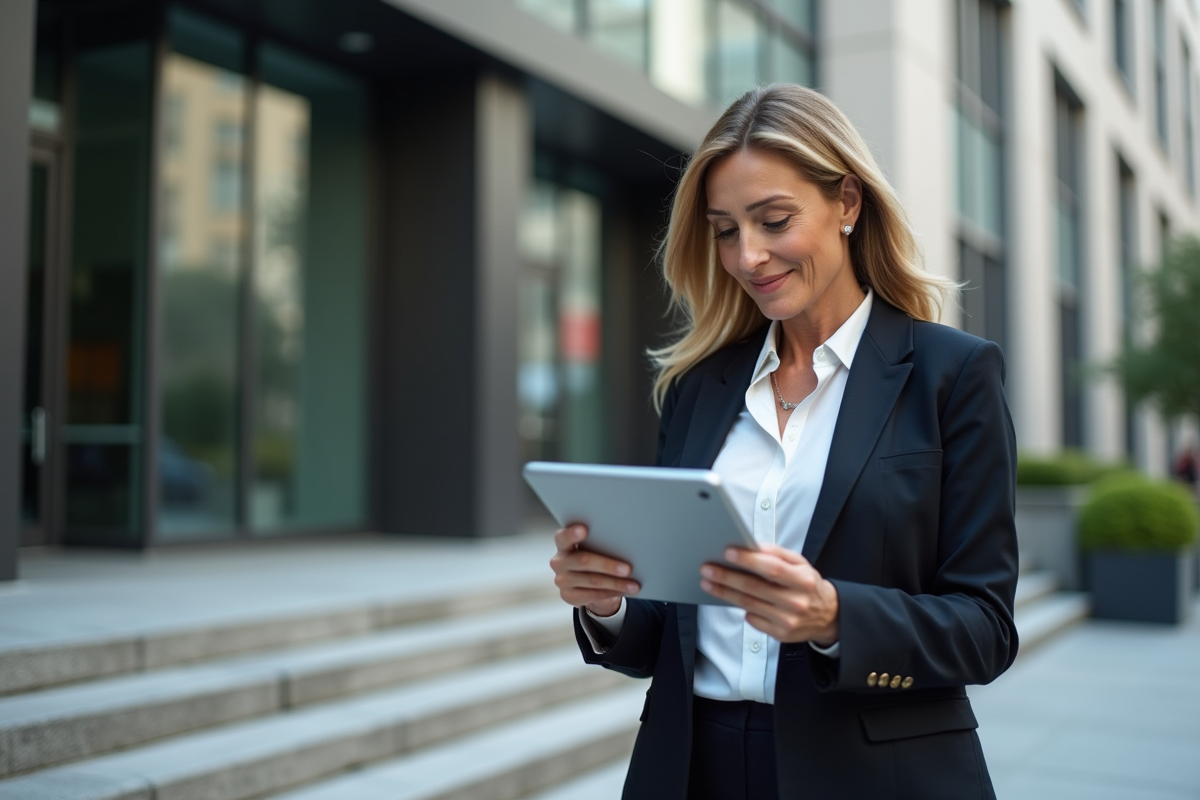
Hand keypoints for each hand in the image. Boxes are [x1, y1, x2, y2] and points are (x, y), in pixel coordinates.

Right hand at [549, 524, 639, 617]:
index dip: (572, 533)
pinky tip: (624, 591)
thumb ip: (599, 542)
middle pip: (583, 561)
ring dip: (616, 583)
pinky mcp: (567, 596)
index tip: (584, 529)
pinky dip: (611, 593)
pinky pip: (593, 595)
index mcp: (563, 543)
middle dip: (608, 565)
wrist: (586, 581)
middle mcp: (559, 561)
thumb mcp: (593, 546)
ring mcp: (562, 580)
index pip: (563, 537)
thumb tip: (625, 543)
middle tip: (627, 569)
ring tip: (633, 584)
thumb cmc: (592, 556)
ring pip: (592, 581)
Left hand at [700, 543, 839, 645]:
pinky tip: (731, 598)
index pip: (772, 568)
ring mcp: (788, 621)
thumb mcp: (801, 564)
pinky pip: (753, 619)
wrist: (828, 616)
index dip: (749, 560)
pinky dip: (742, 608)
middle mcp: (796, 602)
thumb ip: (777, 554)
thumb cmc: (808, 585)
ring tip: (708, 582)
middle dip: (727, 577)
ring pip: (749, 605)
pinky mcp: (781, 634)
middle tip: (707, 569)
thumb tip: (753, 547)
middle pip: (755, 588)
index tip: (728, 552)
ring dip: (725, 593)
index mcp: (803, 580)